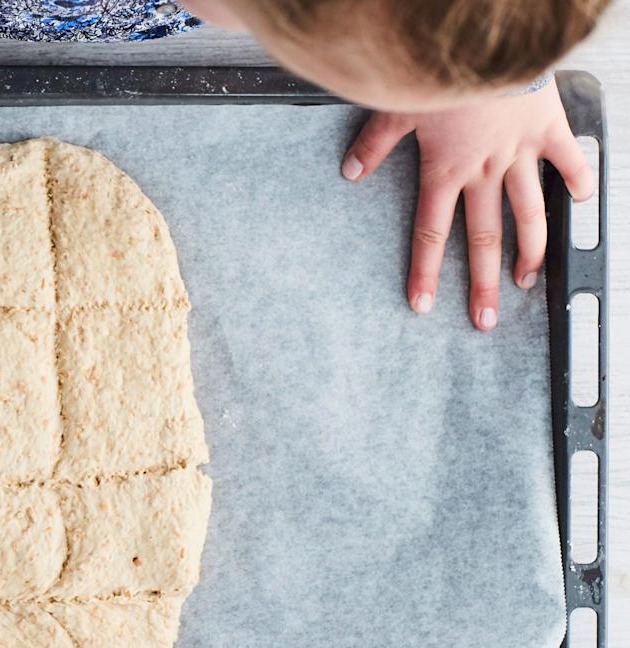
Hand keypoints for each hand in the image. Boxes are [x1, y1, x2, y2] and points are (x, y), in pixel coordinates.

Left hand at [341, 79, 594, 330]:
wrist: (488, 44)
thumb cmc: (442, 73)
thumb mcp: (396, 108)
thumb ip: (374, 146)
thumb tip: (349, 173)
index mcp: (444, 172)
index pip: (430, 234)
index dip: (424, 272)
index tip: (423, 304)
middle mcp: (484, 171)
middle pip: (482, 239)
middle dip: (482, 284)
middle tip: (485, 318)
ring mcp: (520, 154)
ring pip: (528, 213)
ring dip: (530, 250)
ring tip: (527, 280)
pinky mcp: (549, 129)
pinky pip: (569, 161)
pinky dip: (580, 180)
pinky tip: (583, 201)